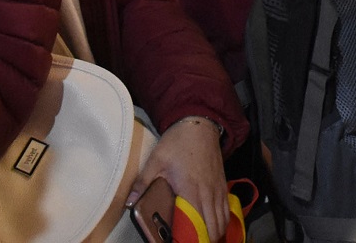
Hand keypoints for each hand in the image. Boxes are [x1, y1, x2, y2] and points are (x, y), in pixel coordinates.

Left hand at [130, 118, 227, 236]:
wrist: (199, 125)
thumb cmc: (177, 143)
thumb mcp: (156, 160)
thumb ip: (142, 183)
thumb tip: (128, 202)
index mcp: (191, 191)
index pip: (197, 223)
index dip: (195, 238)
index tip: (187, 242)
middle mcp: (207, 193)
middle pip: (214, 226)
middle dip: (207, 238)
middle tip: (195, 241)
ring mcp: (217, 189)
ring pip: (223, 219)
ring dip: (217, 232)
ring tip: (207, 239)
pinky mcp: (222, 183)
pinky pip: (226, 208)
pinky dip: (223, 220)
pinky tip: (217, 225)